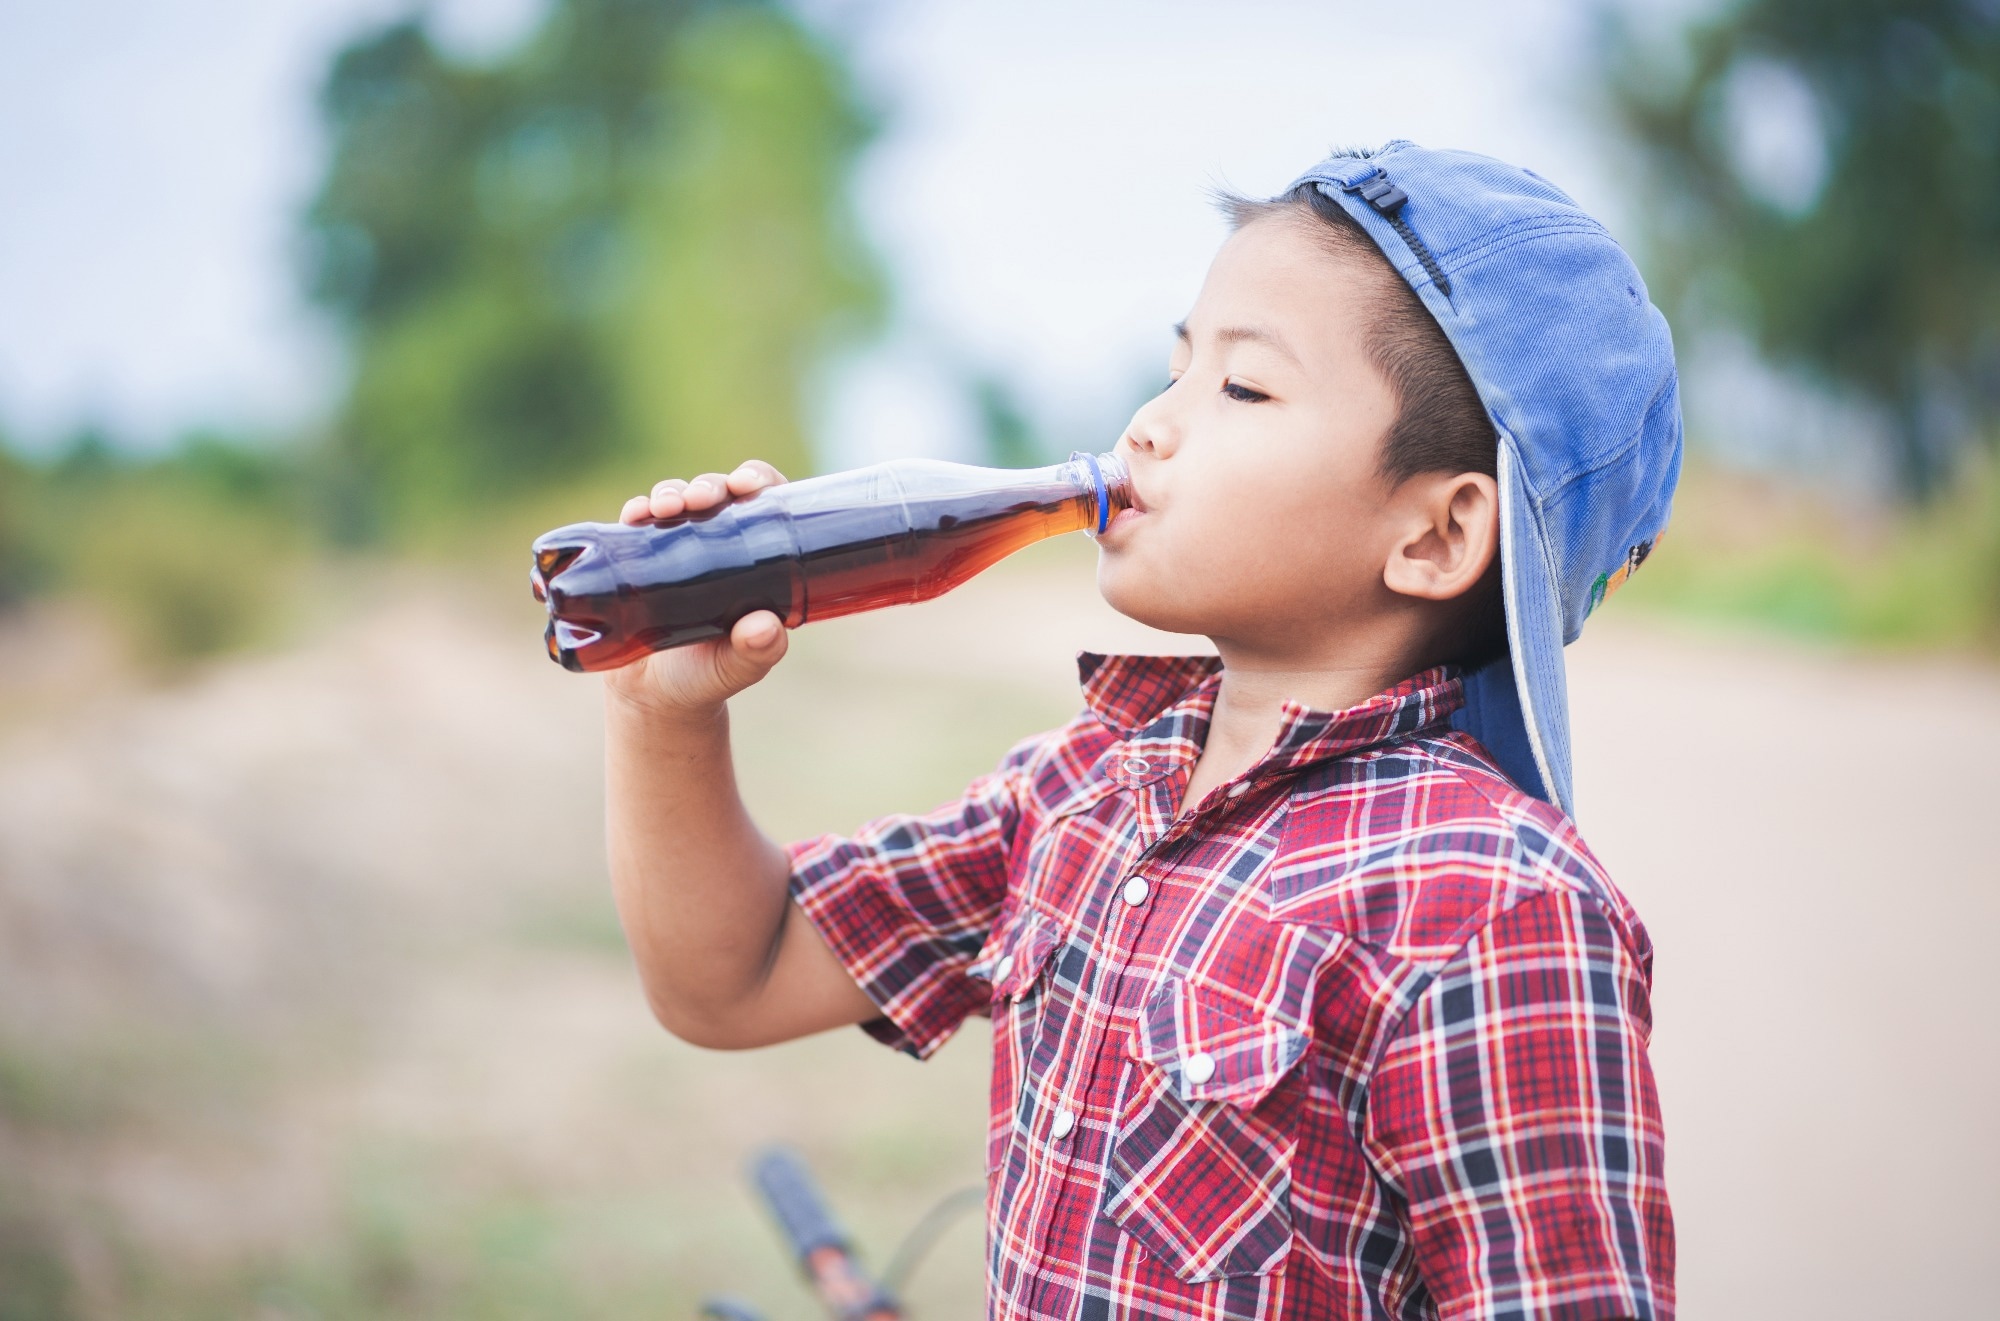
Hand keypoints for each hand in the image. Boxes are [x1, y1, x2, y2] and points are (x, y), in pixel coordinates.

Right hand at [602, 461, 790, 717]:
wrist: (652, 697)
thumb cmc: (706, 680)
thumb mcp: (736, 669)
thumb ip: (756, 653)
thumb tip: (768, 628)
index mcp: (754, 562)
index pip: (764, 505)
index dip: (759, 482)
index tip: (748, 484)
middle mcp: (718, 546)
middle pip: (719, 495)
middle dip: (710, 486)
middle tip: (702, 498)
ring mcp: (676, 548)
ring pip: (678, 501)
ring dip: (672, 493)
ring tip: (666, 507)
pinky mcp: (638, 556)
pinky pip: (637, 522)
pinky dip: (636, 510)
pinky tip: (635, 514)